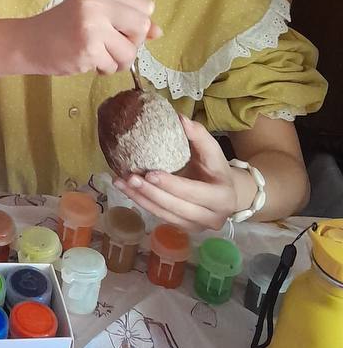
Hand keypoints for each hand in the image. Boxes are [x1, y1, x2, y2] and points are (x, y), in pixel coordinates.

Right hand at [19, 0, 161, 76]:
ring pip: (130, 51)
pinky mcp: (88, 50)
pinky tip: (88, 60)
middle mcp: (97, 3)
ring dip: (118, 60)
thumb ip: (127, 20)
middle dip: (132, 42)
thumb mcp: (96, 14)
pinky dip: (104, 69)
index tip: (118, 26)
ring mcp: (92, 26)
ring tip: (98, 54)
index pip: (145, 6)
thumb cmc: (64, 26)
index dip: (136, 22)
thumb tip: (158, 32)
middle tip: (111, 43)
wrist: (29, 42)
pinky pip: (114, 66)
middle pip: (142, 26)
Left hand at [114, 115, 238, 231]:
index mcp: (223, 198)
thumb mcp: (212, 151)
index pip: (194, 192)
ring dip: (141, 199)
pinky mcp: (184, 229)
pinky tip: (126, 190)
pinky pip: (160, 217)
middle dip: (151, 193)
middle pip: (177, 207)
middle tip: (130, 178)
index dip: (172, 185)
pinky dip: (142, 203)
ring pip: (165, 215)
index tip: (150, 173)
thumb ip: (198, 135)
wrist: (226, 193)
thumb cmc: (216, 169)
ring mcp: (197, 227)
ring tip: (121, 182)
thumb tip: (179, 118)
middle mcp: (212, 218)